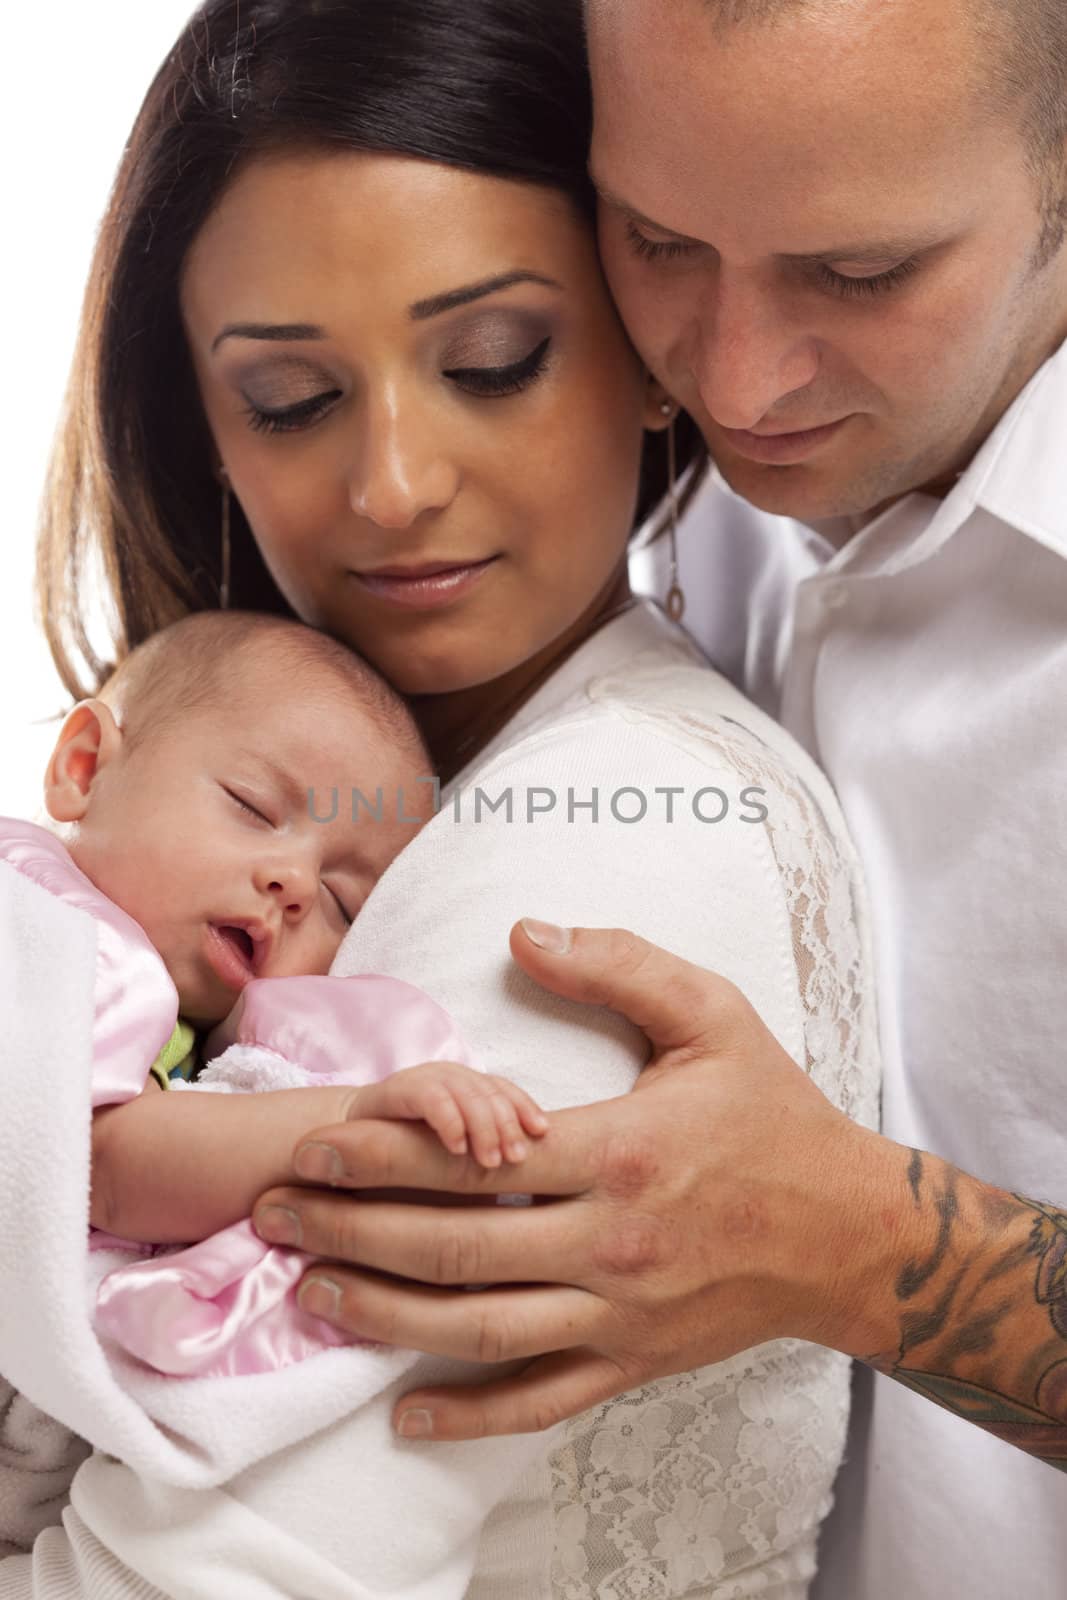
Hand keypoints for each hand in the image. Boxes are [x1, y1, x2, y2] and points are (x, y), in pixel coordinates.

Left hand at [254, 921, 897, 1439]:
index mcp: (618, 1152)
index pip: (471, 1158)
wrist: (851, 1232)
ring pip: (477, 1329)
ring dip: (382, 1314)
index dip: (381, 1154)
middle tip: (274, 1216)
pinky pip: (539, 1399)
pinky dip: (468, 1413)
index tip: (312, 1144)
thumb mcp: (713, 1014)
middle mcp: (609, 1242)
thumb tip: (524, 929)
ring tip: (310, 1291)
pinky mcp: (634, 1361)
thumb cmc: (776, 1116)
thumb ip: (618, 964)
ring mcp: (620, 1313)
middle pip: (451, 1248)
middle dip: (349, 1232)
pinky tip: (404, 1413)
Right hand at [345, 1062, 547, 1168]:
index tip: (542, 1134)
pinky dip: (448, 1121)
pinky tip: (457, 1149)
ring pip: (464, 1091)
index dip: (525, 1108)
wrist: (342, 1149)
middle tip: (518, 1158)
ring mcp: (419, 1080)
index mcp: (464, 1088)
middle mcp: (446, 1077)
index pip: (503, 1090)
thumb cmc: (406, 1162)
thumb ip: (483, 1165)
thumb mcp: (453, 1163)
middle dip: (508, 1122)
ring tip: (492, 1162)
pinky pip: (429, 1098)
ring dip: (483, 1125)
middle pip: (488, 1089)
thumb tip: (532, 1188)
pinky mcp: (392, 1091)